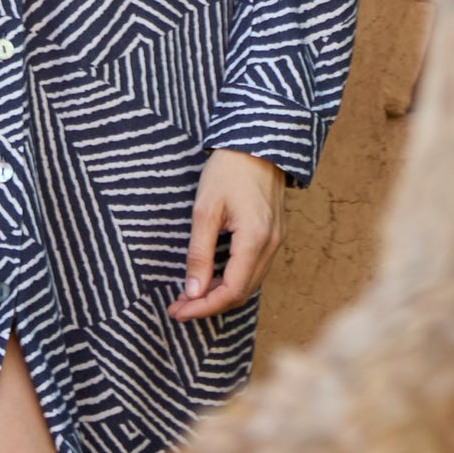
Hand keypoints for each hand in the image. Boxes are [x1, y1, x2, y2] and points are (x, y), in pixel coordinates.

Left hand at [166, 147, 285, 321]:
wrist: (257, 141)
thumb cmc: (229, 170)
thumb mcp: (205, 209)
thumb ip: (199, 252)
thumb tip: (193, 291)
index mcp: (255, 239)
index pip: (231, 291)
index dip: (203, 307)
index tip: (178, 311)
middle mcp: (271, 246)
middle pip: (241, 293)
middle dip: (208, 304)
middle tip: (178, 306)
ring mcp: (276, 241)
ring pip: (249, 283)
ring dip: (220, 294)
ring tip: (190, 295)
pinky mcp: (274, 235)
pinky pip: (254, 269)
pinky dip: (232, 279)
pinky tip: (211, 277)